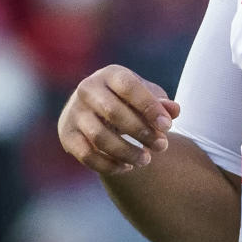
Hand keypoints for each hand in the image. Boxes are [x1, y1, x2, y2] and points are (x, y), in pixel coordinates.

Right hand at [58, 65, 179, 175]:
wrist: (97, 109)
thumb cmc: (130, 101)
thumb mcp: (147, 96)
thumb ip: (161, 103)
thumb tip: (174, 111)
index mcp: (111, 74)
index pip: (130, 87)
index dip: (149, 107)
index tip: (168, 126)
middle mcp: (87, 89)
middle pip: (113, 113)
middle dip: (141, 132)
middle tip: (162, 146)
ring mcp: (73, 112)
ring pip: (99, 137)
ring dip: (126, 152)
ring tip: (146, 160)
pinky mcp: (66, 135)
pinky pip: (86, 155)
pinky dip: (108, 165)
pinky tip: (127, 167)